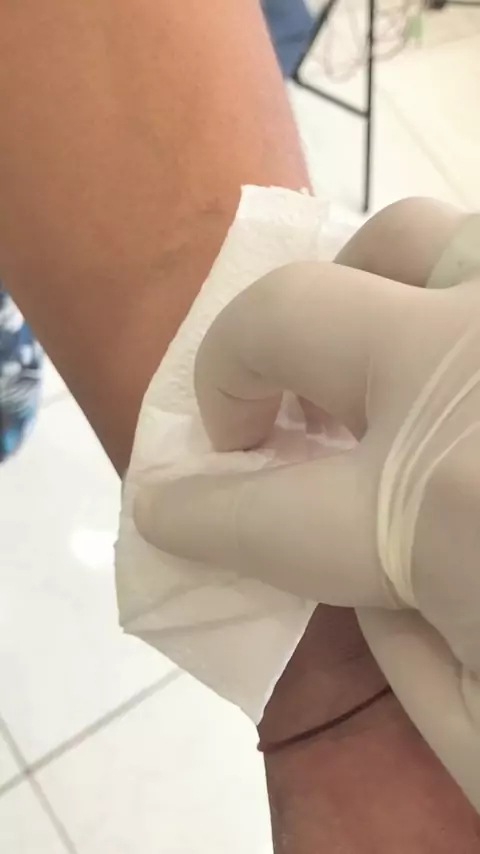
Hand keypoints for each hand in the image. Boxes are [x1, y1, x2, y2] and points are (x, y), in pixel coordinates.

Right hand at [135, 259, 479, 806]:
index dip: (196, 512)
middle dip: (234, 367)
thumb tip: (343, 565)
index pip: (263, 509)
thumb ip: (392, 647)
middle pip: (297, 319)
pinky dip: (444, 290)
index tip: (167, 504)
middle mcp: (476, 377)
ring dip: (351, 289)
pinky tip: (450, 364)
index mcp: (441, 511)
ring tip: (354, 360)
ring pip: (404, 239)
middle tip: (245, 426)